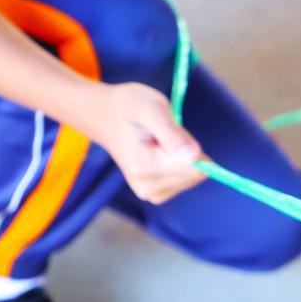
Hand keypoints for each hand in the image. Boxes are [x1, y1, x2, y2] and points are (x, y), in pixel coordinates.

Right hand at [80, 82, 204, 203]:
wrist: (105, 115)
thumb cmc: (129, 107)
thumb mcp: (151, 108)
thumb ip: (172, 133)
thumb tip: (194, 157)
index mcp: (144, 168)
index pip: (193, 165)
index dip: (187, 142)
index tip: (166, 130)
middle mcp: (147, 187)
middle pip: (195, 172)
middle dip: (185, 149)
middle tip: (161, 135)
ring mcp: (152, 193)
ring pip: (192, 176)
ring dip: (182, 156)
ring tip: (158, 142)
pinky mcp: (157, 194)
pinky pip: (186, 180)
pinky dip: (180, 164)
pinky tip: (160, 152)